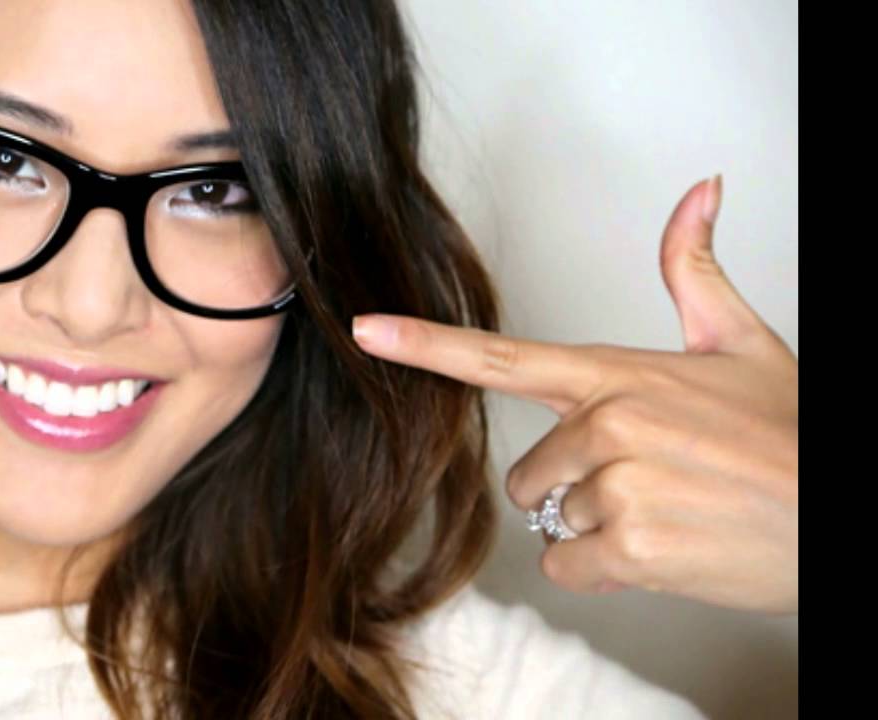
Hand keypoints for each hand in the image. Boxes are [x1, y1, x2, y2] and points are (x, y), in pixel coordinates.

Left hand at [350, 176, 797, 614]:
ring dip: (598, 528)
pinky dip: (608, 569)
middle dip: (575, 487)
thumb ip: (694, 272)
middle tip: (650, 481)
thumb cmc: (790, 440)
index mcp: (619, 375)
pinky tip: (662, 549)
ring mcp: (619, 485)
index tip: (368, 331)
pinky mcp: (633, 546)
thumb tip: (698, 191)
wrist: (837, 521)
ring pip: (551, 519)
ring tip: (665, 510)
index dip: (426, 344)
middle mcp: (609, 424)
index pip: (503, 357)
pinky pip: (571, 566)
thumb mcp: (743, 344)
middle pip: (528, 473)